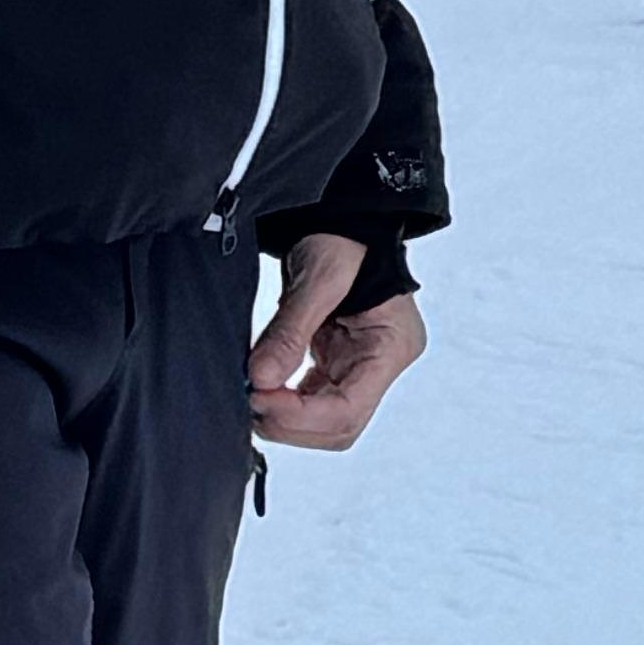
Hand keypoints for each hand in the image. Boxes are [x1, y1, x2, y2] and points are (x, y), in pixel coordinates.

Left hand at [249, 234, 424, 451]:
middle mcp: (382, 364)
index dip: (303, 416)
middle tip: (251, 401)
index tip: (261, 399)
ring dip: (287, 418)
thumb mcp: (318, 277)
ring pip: (325, 420)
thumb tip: (260, 378)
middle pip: (340, 425)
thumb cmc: (345, 239)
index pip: (350, 408)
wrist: (344, 220)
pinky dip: (286, 401)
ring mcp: (360, 367)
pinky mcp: (338, 362)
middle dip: (293, 423)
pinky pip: (313, 398)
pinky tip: (263, 390)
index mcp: (393, 347)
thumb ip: (290, 331)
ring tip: (252, 396)